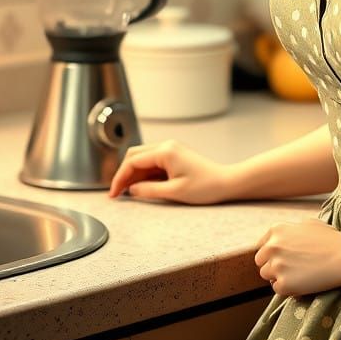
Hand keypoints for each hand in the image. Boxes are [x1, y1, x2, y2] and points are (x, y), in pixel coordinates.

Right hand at [108, 140, 233, 203]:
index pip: (132, 162)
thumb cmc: (206, 186)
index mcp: (165, 151)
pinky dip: (144, 173)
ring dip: (133, 174)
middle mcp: (167, 146)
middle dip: (123, 174)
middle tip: (117, 193)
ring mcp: (171, 149)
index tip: (114, 194)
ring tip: (127, 193)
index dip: (119, 178)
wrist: (227, 182)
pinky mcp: (175, 156)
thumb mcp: (174, 192)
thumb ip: (148, 190)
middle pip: (134, 156)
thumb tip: (131, 190)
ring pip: (143, 158)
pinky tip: (141, 187)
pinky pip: (153, 162)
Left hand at [253, 219, 340, 297]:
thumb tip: (283, 238)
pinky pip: (278, 289)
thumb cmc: (331, 239)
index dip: (272, 254)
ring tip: (299, 275)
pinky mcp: (283, 283)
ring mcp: (276, 265)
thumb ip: (291, 230)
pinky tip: (303, 282)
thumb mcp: (308, 224)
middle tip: (291, 268)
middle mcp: (272, 246)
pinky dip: (288, 289)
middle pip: (261, 261)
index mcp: (277, 230)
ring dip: (280, 277)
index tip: (282, 258)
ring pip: (267, 276)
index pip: (262, 246)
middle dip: (273, 265)